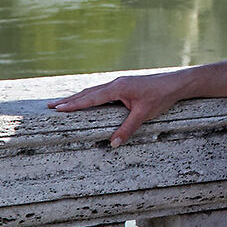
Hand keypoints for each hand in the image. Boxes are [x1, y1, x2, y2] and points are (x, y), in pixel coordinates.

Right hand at [48, 69, 188, 147]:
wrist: (175, 84)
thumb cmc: (160, 97)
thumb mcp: (143, 115)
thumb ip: (127, 129)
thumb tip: (113, 144)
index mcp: (118, 88)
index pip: (91, 98)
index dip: (74, 104)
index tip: (58, 108)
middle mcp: (115, 83)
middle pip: (88, 92)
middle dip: (69, 100)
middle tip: (50, 106)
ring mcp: (119, 83)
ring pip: (93, 90)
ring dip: (77, 97)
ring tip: (61, 103)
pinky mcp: (123, 85)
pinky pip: (101, 91)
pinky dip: (89, 96)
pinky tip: (85, 100)